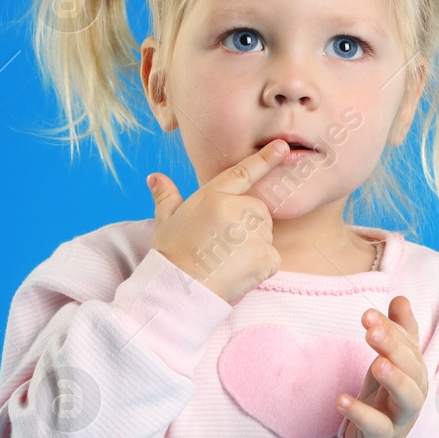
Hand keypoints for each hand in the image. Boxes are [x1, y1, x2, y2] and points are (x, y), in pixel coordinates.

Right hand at [147, 139, 289, 304]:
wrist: (178, 291)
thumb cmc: (170, 257)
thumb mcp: (165, 222)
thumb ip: (166, 197)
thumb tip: (155, 177)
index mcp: (212, 196)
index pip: (243, 173)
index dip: (265, 159)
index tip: (283, 146)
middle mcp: (234, 209)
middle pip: (258, 210)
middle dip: (248, 226)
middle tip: (223, 246)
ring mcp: (250, 232)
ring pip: (266, 233)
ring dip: (254, 246)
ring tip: (228, 261)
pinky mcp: (264, 256)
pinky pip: (272, 258)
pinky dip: (261, 267)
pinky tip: (239, 273)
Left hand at [339, 296, 426, 437]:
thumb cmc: (387, 394)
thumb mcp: (391, 360)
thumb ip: (399, 330)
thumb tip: (401, 298)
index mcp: (416, 369)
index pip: (407, 346)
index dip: (390, 329)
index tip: (367, 315)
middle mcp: (414, 391)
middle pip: (412, 368)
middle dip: (394, 348)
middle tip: (372, 332)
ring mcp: (401, 416)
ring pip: (407, 398)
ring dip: (394, 380)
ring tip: (376, 364)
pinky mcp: (383, 437)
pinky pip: (377, 427)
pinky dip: (361, 414)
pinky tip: (341, 400)